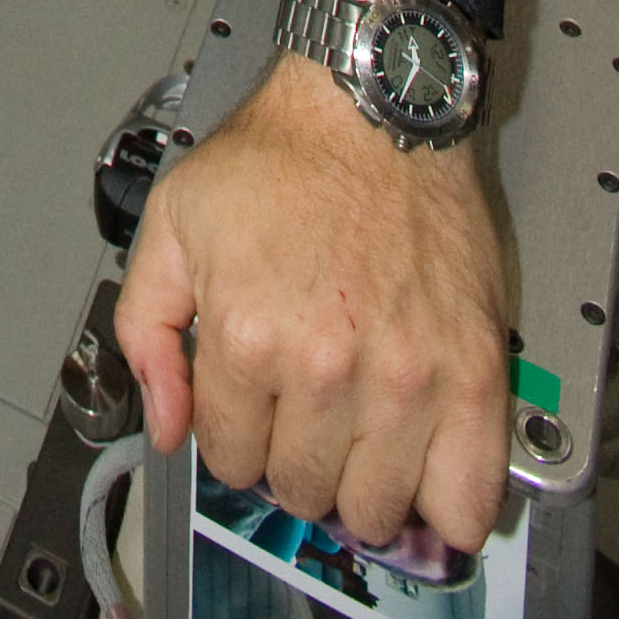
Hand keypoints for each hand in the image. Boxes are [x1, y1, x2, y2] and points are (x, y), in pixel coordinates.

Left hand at [114, 57, 509, 557]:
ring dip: (361, 485)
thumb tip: (164, 423)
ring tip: (360, 436)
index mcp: (247, 333)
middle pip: (301, 491)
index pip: (228, 457)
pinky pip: (469, 500)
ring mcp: (405, 379)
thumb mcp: (175, 219)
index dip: (234, 434)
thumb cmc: (284, 154)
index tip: (253, 407)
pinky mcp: (473, 375)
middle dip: (293, 459)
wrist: (373, 105)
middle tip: (306, 414)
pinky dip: (448, 513)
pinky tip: (426, 478)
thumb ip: (146, 328)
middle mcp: (326, 367)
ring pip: (374, 509)